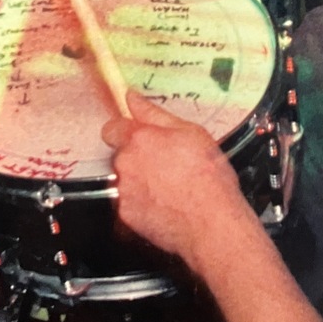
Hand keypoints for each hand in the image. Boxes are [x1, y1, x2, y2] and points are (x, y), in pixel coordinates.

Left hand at [102, 89, 249, 273]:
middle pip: (122, 154)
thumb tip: (133, 99)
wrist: (210, 222)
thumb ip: (154, 113)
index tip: (137, 134)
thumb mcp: (191, 132)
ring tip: (171, 185)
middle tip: (168, 163)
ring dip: (141, 180)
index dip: (124, 130)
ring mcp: (123, 192)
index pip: (112, 127)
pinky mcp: (125, 217)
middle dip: (140, 157)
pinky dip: (143, 202)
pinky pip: (129, 202)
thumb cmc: (207, 177)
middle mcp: (126, 164)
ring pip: (126, 179)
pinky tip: (166, 202)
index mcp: (140, 139)